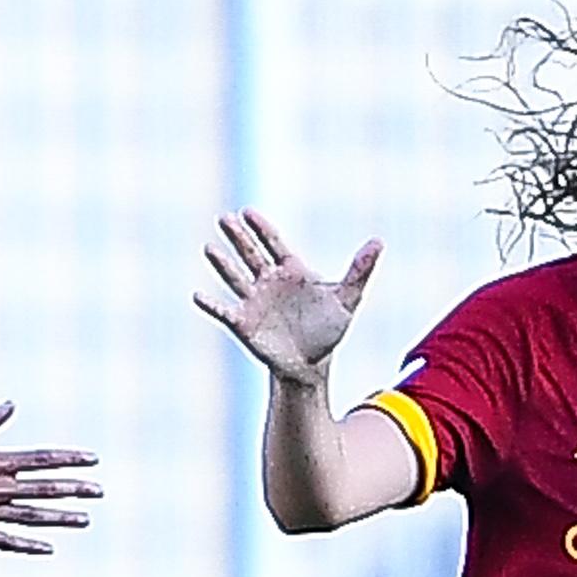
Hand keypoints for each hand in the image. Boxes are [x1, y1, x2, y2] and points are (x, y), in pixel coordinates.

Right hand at [0, 403, 100, 553]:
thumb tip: (11, 405)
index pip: (42, 460)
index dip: (70, 460)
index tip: (92, 460)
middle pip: (44, 489)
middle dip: (75, 489)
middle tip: (99, 491)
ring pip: (31, 516)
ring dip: (60, 518)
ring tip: (85, 519)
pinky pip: (6, 541)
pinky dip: (28, 544)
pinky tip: (48, 547)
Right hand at [193, 212, 378, 382]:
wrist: (311, 364)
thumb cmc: (328, 329)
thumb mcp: (348, 299)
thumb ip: (359, 270)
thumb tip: (378, 241)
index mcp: (291, 271)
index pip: (273, 244)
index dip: (261, 228)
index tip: (247, 212)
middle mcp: (269, 282)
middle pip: (250, 254)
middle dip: (238, 237)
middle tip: (224, 219)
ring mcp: (254, 302)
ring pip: (235, 278)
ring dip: (222, 264)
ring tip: (209, 249)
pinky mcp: (244, 324)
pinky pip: (224, 311)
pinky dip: (211, 304)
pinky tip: (198, 295)